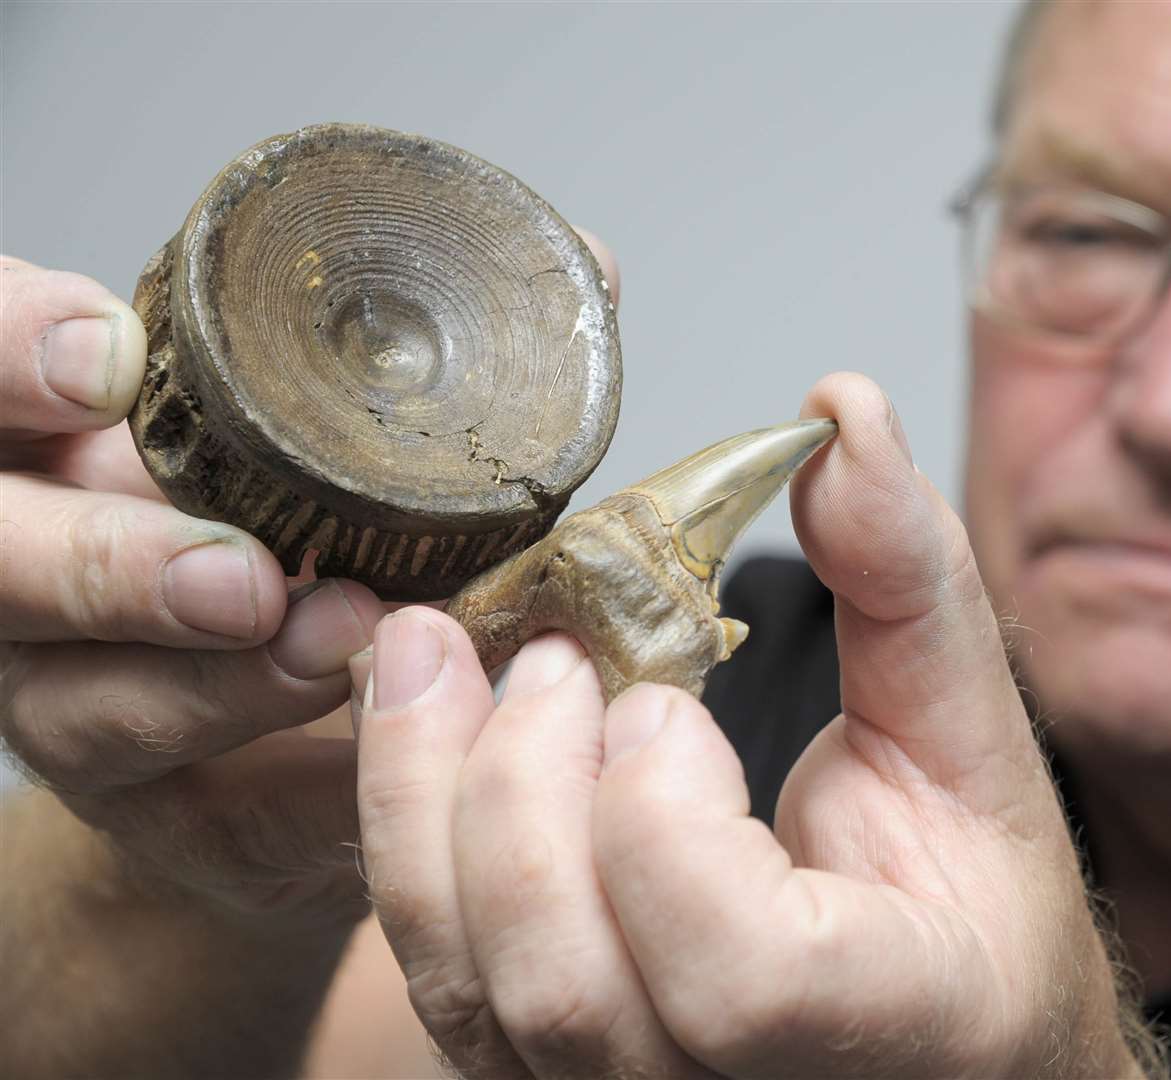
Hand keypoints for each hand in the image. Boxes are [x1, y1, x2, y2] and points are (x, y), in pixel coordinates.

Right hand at [0, 255, 385, 929]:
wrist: (251, 742)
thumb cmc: (286, 542)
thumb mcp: (315, 434)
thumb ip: (416, 357)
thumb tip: (582, 268)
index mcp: (50, 439)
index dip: (13, 354)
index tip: (110, 355)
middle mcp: (30, 565)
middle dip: (107, 563)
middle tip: (245, 574)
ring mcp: (73, 696)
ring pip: (94, 703)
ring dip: (224, 687)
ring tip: (341, 648)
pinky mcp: (158, 808)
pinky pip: (219, 809)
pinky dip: (315, 786)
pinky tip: (386, 756)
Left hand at [355, 373, 1144, 1077]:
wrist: (933, 1029)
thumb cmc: (968, 898)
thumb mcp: (971, 735)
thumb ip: (904, 579)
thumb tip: (840, 414)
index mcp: (884, 1024)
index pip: (738, 978)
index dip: (669, 822)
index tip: (671, 706)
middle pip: (564, 987)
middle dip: (519, 781)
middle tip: (552, 654)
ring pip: (465, 995)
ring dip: (424, 797)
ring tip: (438, 659)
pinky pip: (435, 982)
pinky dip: (403, 840)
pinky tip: (430, 730)